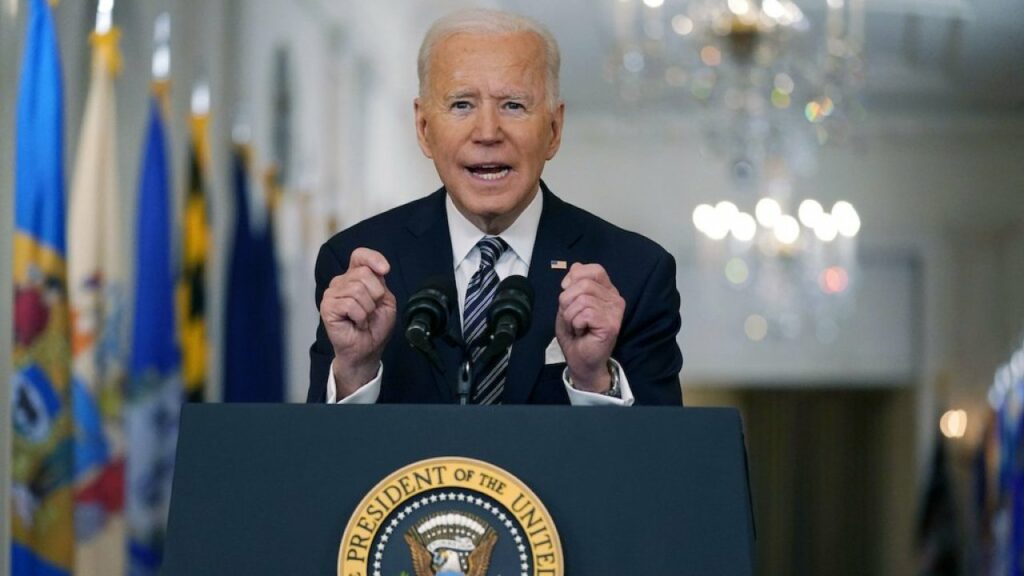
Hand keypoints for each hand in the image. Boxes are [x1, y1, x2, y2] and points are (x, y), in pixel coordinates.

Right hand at [320, 247, 396, 395]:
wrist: (367, 349)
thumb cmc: (375, 326)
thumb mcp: (386, 300)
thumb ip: (380, 283)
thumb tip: (378, 270)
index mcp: (355, 277)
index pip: (360, 256)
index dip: (373, 258)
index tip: (385, 270)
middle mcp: (341, 282)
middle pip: (363, 273)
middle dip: (376, 294)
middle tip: (372, 310)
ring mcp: (332, 294)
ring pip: (357, 289)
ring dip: (368, 309)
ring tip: (363, 318)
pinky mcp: (327, 307)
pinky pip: (350, 304)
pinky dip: (360, 317)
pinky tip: (356, 324)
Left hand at [554, 263, 624, 392]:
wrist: (581, 360)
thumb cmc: (575, 333)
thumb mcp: (569, 304)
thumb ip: (573, 285)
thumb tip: (575, 267)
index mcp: (607, 290)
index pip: (594, 269)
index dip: (575, 278)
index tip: (568, 295)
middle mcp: (615, 298)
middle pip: (583, 283)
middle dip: (567, 301)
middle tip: (572, 318)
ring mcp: (615, 311)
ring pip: (582, 299)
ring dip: (570, 315)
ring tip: (577, 327)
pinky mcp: (611, 324)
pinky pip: (584, 313)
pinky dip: (575, 324)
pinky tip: (582, 332)